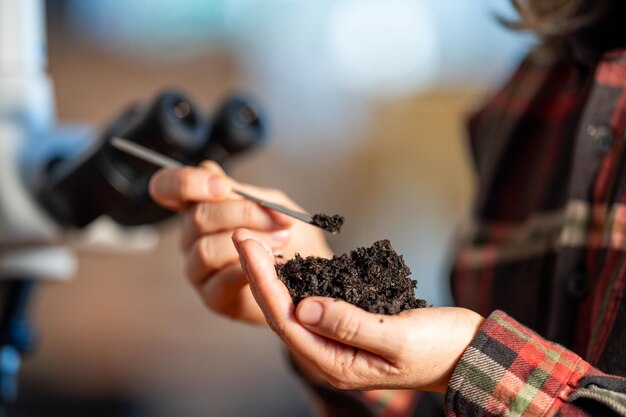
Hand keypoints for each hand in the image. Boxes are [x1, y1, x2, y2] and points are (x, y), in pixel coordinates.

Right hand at [149, 161, 332, 324]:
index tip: (222, 186)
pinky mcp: (212, 296)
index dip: (187, 182)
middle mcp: (191, 236)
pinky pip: (220, 280)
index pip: (166, 187)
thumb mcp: (272, 203)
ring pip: (205, 249)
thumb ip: (242, 191)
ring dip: (249, 243)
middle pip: (197, 217)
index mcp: (199, 205)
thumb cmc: (286, 234)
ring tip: (281, 242)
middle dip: (244, 214)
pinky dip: (246, 268)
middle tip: (280, 220)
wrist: (307, 271)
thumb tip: (213, 174)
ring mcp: (198, 268)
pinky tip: (269, 264)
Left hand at [232, 229, 483, 391]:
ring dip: (271, 275)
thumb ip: (350, 324)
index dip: (262, 280)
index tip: (247, 245)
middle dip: (258, 272)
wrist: (465, 354)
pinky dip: (293, 281)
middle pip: (281, 312)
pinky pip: (309, 305)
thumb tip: (304, 306)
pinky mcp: (343, 329)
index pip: (286, 318)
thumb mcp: (398, 336)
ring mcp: (334, 344)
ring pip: (291, 308)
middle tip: (241, 235)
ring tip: (254, 243)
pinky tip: (285, 263)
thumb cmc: (438, 347)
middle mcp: (327, 356)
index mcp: (335, 363)